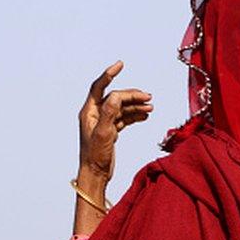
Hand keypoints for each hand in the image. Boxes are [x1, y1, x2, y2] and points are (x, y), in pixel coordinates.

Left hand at [78, 61, 152, 180]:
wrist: (95, 175)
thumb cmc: (95, 156)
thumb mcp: (103, 134)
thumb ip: (109, 113)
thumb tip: (116, 94)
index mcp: (89, 112)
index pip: (99, 87)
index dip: (109, 74)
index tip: (121, 64)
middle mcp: (95, 114)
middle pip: (115, 97)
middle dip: (132, 95)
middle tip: (148, 96)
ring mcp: (103, 122)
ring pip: (122, 107)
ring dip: (136, 105)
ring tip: (150, 107)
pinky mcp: (110, 130)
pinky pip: (124, 118)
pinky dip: (135, 115)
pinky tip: (145, 115)